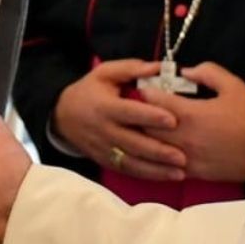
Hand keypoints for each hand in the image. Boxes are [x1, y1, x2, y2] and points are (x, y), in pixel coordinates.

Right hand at [52, 58, 186, 181]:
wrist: (62, 116)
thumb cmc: (90, 91)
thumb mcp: (105, 73)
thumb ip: (131, 69)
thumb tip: (159, 67)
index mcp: (105, 107)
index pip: (129, 113)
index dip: (150, 117)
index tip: (173, 120)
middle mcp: (104, 130)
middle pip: (133, 143)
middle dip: (158, 151)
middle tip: (182, 156)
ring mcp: (104, 149)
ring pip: (132, 162)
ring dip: (156, 169)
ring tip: (180, 172)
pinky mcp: (106, 161)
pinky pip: (128, 170)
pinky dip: (147, 175)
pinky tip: (167, 176)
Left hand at [141, 62, 244, 184]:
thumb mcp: (234, 87)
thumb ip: (208, 73)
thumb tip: (185, 71)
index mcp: (190, 114)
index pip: (153, 100)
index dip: (145, 91)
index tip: (144, 86)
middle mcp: (182, 137)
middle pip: (145, 125)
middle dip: (139, 114)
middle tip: (137, 106)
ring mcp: (184, 157)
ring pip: (150, 147)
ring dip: (144, 135)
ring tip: (142, 126)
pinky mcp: (190, 172)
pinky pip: (163, 165)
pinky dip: (156, 155)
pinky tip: (157, 147)